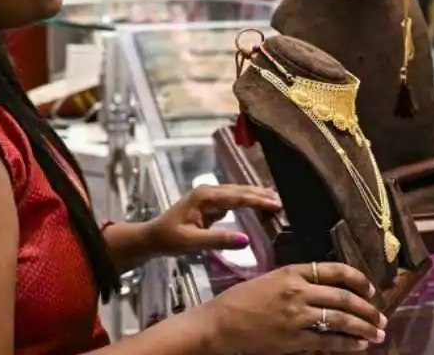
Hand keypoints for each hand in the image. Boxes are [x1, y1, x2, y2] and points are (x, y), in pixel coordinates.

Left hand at [146, 184, 280, 254]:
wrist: (152, 237)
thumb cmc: (169, 239)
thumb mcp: (192, 242)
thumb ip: (218, 240)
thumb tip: (245, 240)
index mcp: (205, 197)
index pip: (236, 197)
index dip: (257, 201)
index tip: (276, 205)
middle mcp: (209, 191)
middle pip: (240, 191)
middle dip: (261, 195)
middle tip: (281, 203)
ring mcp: (210, 195)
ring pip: (238, 192)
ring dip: (256, 196)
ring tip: (276, 200)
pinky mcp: (211, 202)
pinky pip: (234, 199)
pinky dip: (248, 200)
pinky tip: (260, 201)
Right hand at [203, 262, 385, 353]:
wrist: (219, 323)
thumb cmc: (241, 300)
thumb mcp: (271, 279)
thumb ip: (297, 281)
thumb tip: (326, 288)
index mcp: (293, 272)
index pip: (335, 270)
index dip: (357, 279)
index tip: (370, 289)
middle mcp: (298, 291)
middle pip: (343, 297)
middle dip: (367, 308)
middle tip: (382, 317)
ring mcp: (296, 316)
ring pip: (340, 320)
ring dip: (363, 327)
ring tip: (379, 333)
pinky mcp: (293, 339)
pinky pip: (327, 341)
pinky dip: (347, 344)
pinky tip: (360, 345)